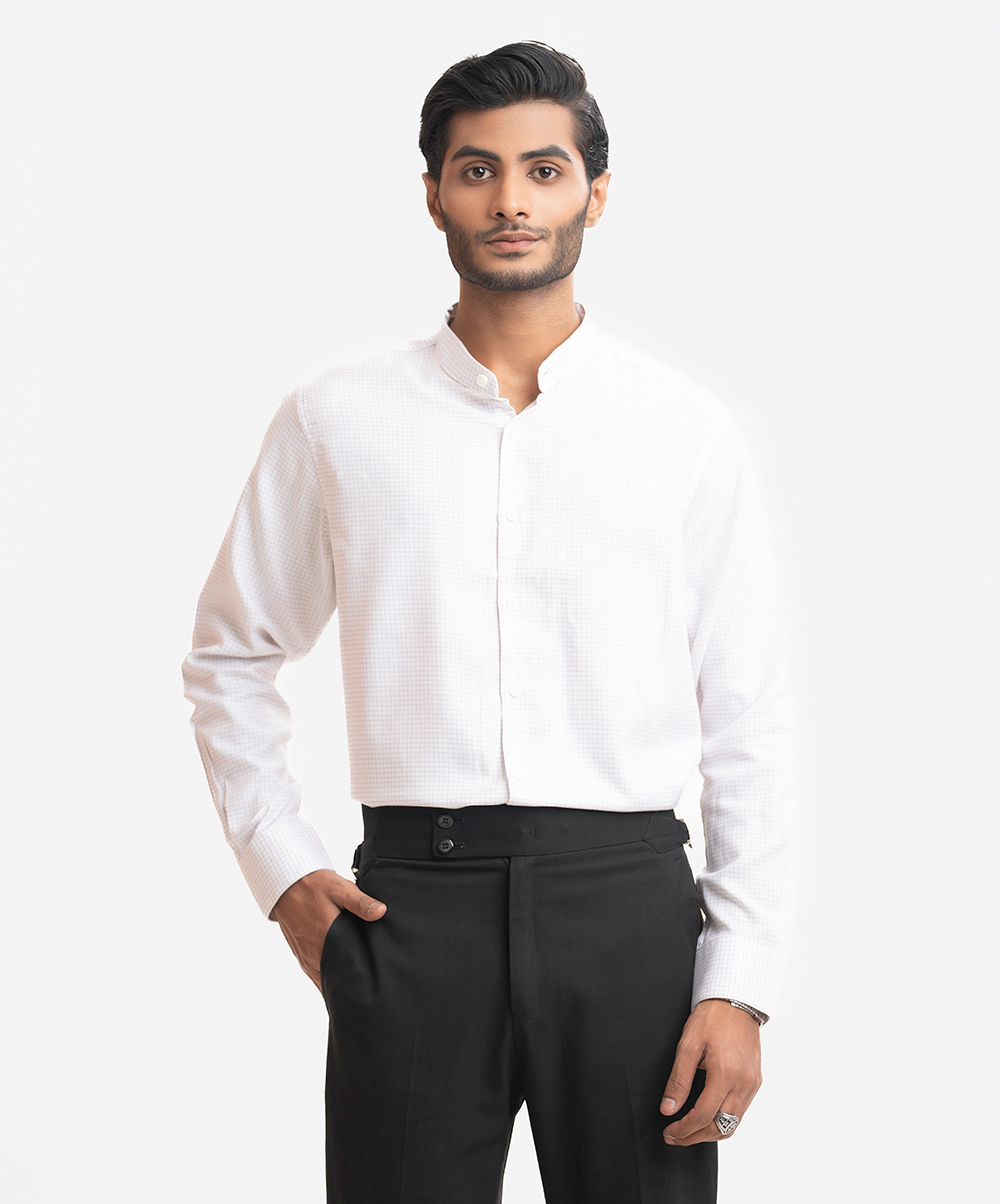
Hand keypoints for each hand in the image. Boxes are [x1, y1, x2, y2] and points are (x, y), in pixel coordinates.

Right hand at [269, 868, 386, 990]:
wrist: (286, 884)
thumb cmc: (314, 886)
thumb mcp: (340, 889)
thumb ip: (361, 903)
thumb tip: (381, 912)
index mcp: (325, 939)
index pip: (345, 971)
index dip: (359, 978)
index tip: (373, 980)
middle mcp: (313, 954)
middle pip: (334, 980)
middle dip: (350, 983)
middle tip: (368, 983)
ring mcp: (305, 957)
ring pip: (323, 980)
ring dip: (337, 981)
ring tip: (356, 981)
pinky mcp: (301, 955)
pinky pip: (315, 974)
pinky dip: (326, 976)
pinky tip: (339, 972)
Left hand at [659, 998, 761, 1144]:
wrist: (735, 1001)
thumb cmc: (711, 1018)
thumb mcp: (687, 1045)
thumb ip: (678, 1081)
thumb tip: (668, 1109)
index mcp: (725, 1074)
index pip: (703, 1116)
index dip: (684, 1129)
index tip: (669, 1131)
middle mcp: (743, 1084)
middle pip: (720, 1127)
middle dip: (695, 1137)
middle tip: (675, 1136)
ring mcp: (752, 1084)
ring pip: (733, 1124)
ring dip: (710, 1133)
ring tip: (689, 1131)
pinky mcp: (755, 1081)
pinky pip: (740, 1112)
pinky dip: (724, 1121)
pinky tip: (708, 1117)